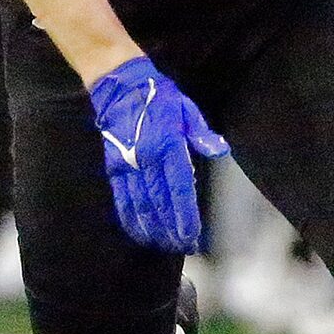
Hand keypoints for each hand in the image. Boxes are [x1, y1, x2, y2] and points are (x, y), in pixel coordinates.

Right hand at [87, 57, 228, 255]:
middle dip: (172, 230)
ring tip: (165, 246)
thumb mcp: (186, 109)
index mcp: (167, 145)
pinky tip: (139, 233)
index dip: (185, 217)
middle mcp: (146, 159)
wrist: (119, 86)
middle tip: (184, 247)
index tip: (193, 236)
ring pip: (140, 206)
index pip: (179, 190)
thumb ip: (201, 133)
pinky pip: (122, 200)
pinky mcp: (114, 168)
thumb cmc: (158, 97)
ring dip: (153, 229)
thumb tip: (219, 150)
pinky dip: (130, 219)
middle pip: (160, 204)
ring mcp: (127, 165)